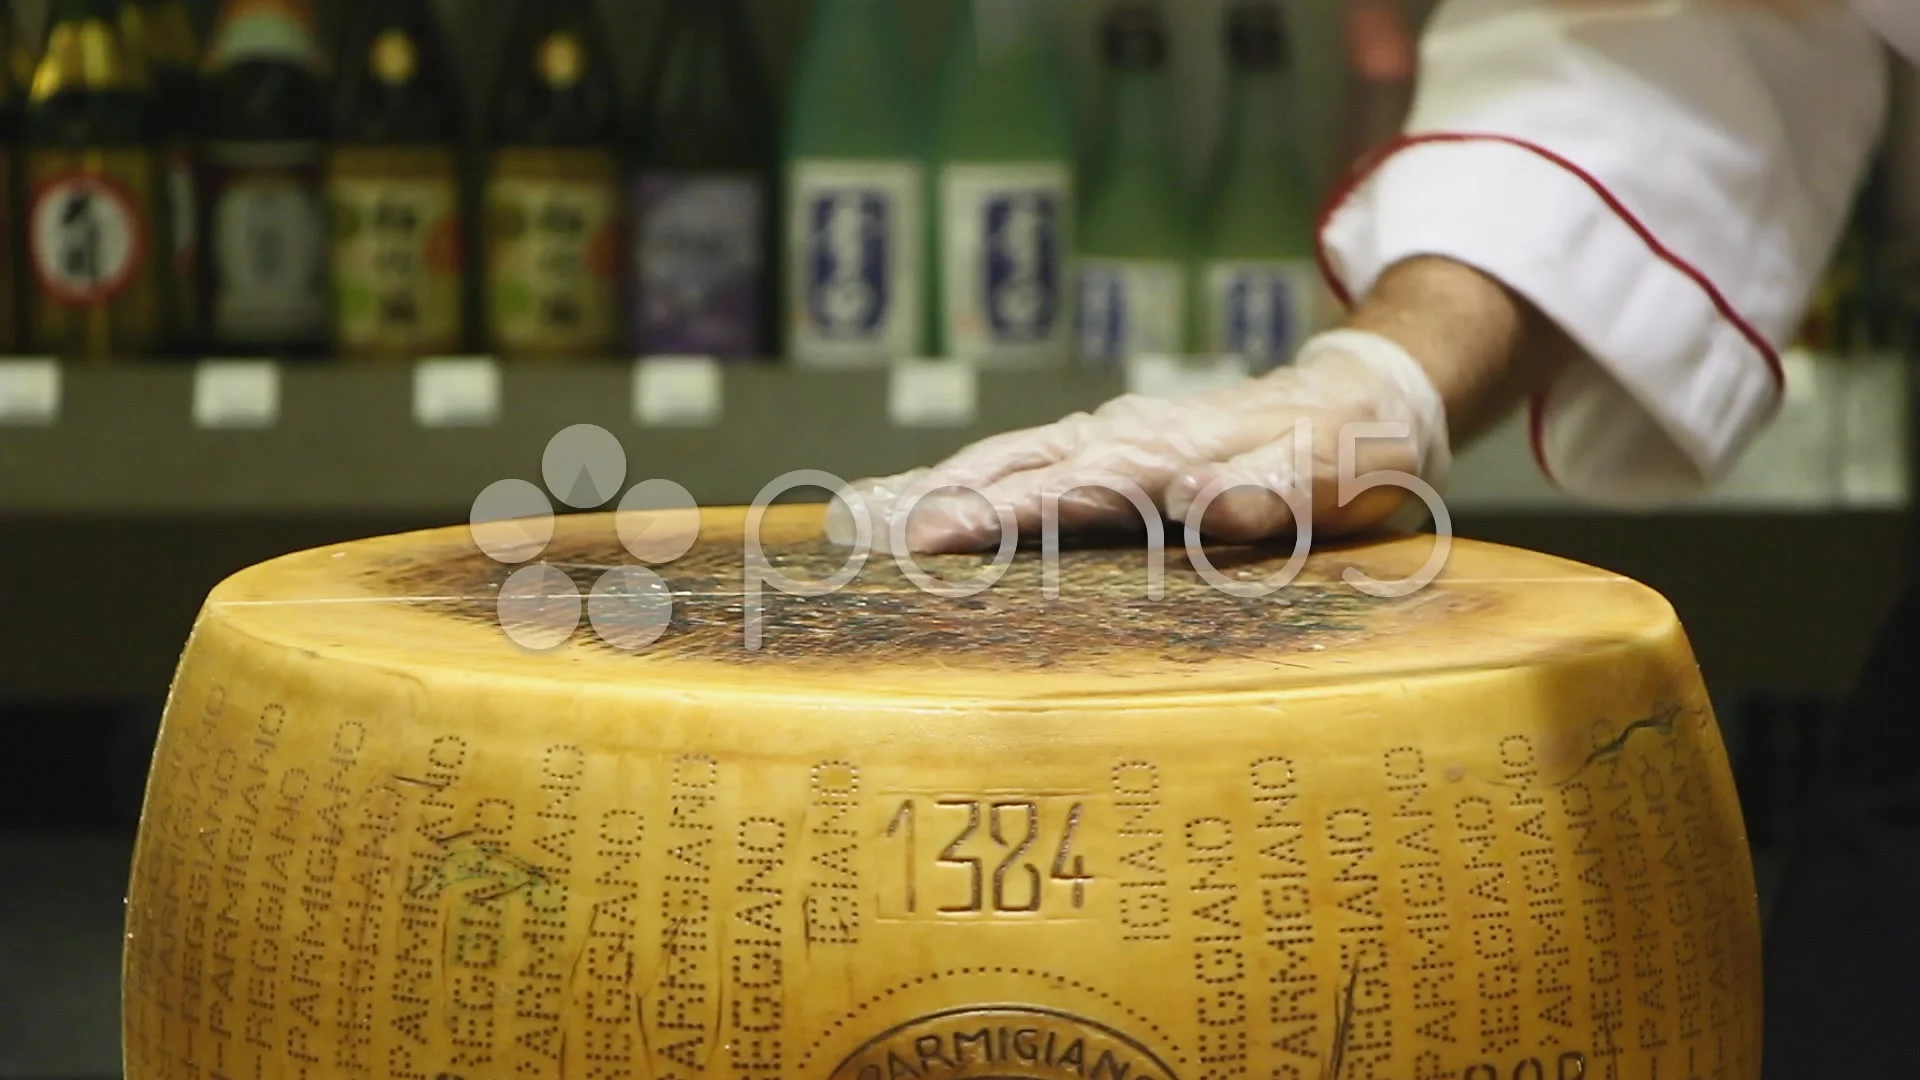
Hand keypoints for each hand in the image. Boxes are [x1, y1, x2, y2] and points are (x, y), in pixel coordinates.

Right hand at [828, 329, 1452, 554]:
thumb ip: (1277, 489)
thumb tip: (1213, 503)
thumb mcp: (1334, 475)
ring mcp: (1115, 433)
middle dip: (932, 495)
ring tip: (867, 515)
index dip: (987, 514)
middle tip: (857, 532)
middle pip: (1008, 461)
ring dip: (938, 484)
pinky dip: (976, 478)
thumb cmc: (1349, 450)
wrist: (1365, 398)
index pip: (1057, 486)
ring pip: (1009, 454)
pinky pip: (1031, 459)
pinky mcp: (1118, 443)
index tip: (922, 540)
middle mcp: (1123, 434)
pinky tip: (942, 499)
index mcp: (1162, 451)